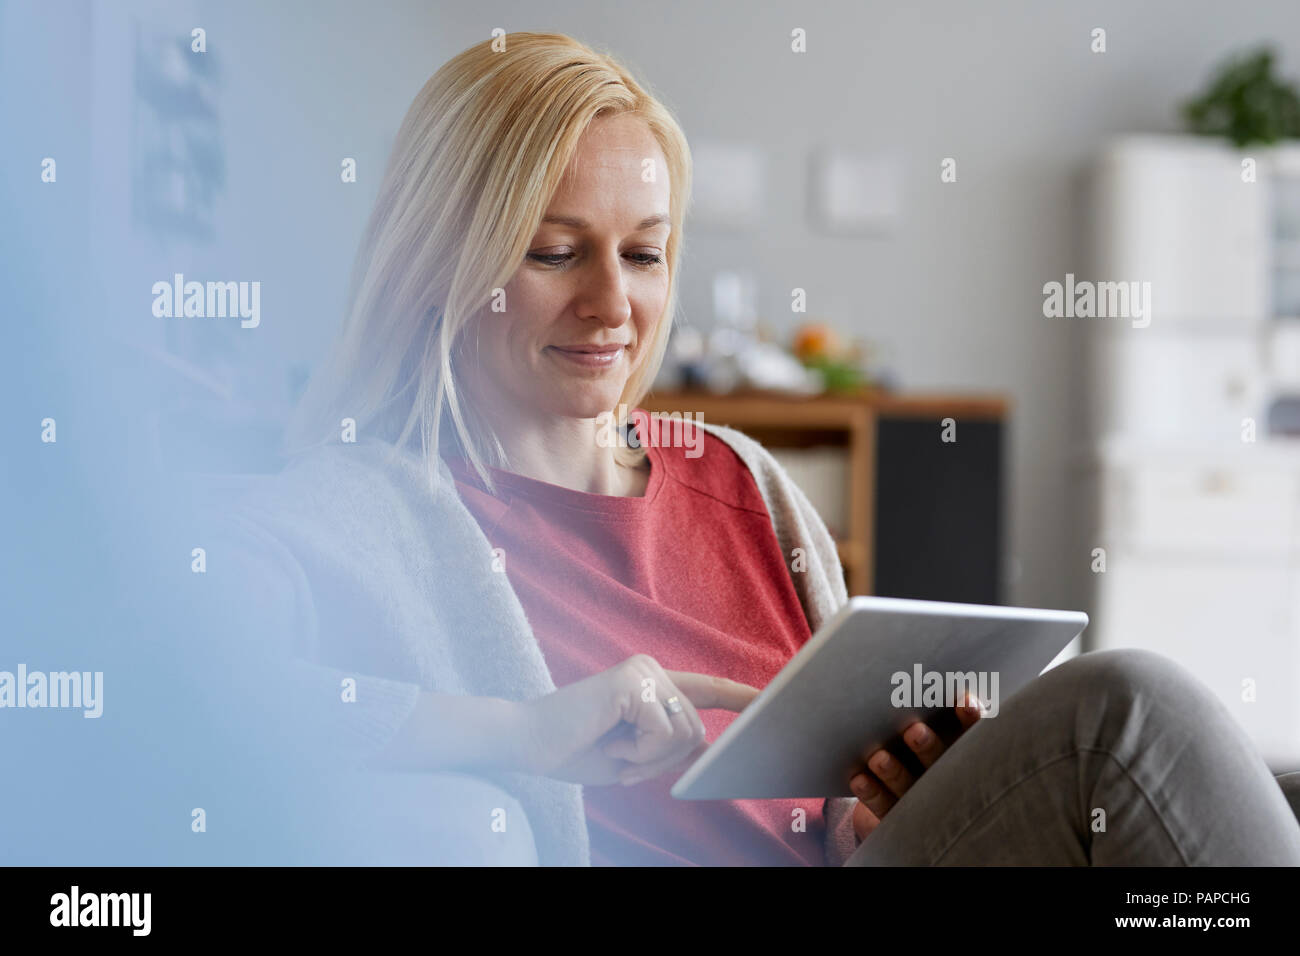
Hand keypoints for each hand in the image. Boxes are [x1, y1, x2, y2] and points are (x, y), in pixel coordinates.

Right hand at [515, 654, 758, 785]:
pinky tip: (608, 741)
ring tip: (612, 748)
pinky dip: (636, 752)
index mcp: (653, 683)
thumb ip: (668, 748)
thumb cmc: (575, 750)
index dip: (740, 695)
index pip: (707, 688)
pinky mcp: (633, 682)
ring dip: (648, 758)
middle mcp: (652, 669)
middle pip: (696, 730)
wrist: (528, 743)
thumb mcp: (633, 756)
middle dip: (663, 761)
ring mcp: (643, 671)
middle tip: (623, 761)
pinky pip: (662, 733)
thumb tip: (707, 748)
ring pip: (683, 734)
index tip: (770, 700)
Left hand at [849, 694, 983, 840]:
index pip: (971, 735)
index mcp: (960, 751)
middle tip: (914, 731)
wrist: (909, 797)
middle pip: (937, 763)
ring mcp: (919, 798)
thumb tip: (919, 656)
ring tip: (879, 758)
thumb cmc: (923, 742)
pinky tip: (858, 779)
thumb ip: (933, 707)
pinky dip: (871, 792)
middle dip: (927, 747)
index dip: (971, 719)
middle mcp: (943, 776)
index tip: (965, 700)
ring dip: (893, 772)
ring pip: (907, 786)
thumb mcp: (936, 725)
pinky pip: (883, 805)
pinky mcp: (895, 815)